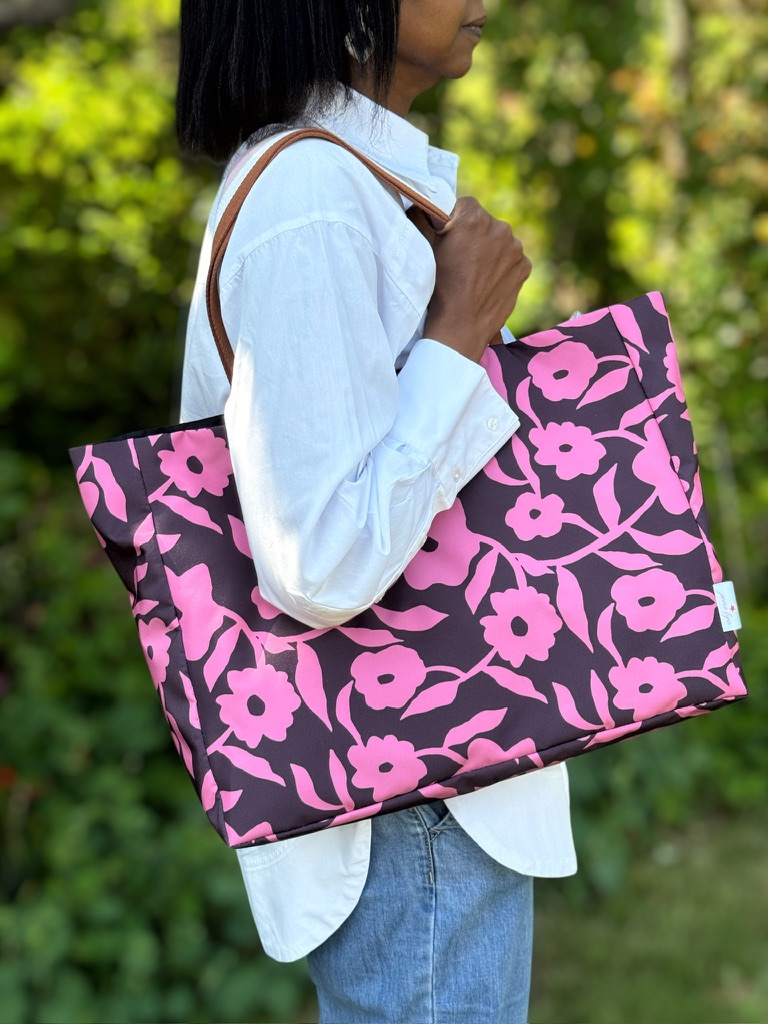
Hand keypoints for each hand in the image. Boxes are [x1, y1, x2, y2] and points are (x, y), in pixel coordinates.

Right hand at [410, 198, 530, 362]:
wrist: (461, 326)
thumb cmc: (439, 287)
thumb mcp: (424, 248)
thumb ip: (420, 217)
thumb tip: (419, 203)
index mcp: (474, 217)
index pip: (464, 205)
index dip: (454, 222)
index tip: (449, 240)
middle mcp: (500, 227)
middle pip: (484, 223)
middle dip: (474, 235)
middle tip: (461, 261)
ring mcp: (515, 248)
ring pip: (500, 241)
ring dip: (490, 251)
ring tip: (474, 275)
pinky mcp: (524, 267)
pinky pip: (512, 260)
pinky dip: (502, 268)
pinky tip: (488, 283)